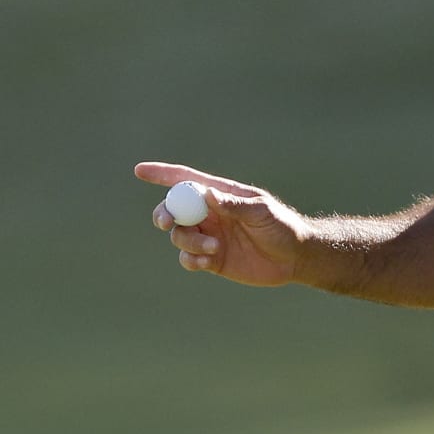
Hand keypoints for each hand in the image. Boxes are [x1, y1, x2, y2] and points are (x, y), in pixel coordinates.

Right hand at [134, 161, 308, 286]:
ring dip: (189, 242)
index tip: (139, 170)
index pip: (186, 181)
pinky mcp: (211, 259)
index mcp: (220, 195)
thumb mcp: (261, 211)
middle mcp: (210, 214)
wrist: (294, 258)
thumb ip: (233, 204)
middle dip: (165, 214)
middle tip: (169, 223)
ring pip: (179, 236)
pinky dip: (190, 259)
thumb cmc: (281, 226)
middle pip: (173, 210)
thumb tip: (206, 194)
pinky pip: (187, 258)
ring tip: (214, 248)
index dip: (162, 175)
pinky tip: (205, 262)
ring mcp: (209, 236)